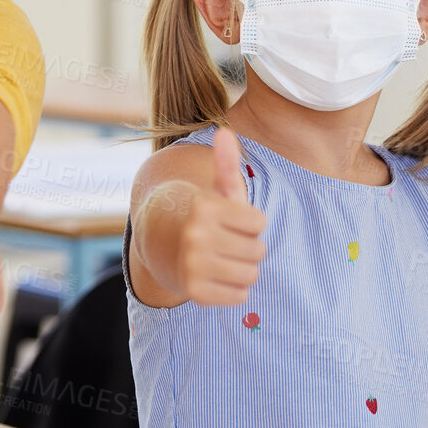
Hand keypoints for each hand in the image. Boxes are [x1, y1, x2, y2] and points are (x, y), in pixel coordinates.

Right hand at [174, 127, 266, 305]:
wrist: (168, 247)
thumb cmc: (206, 217)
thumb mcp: (217, 191)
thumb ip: (226, 163)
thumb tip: (226, 132)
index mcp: (204, 208)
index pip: (259, 223)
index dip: (250, 224)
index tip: (231, 222)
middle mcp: (195, 236)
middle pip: (258, 251)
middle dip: (249, 247)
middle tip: (227, 243)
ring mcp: (192, 266)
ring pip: (251, 275)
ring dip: (244, 269)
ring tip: (224, 259)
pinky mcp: (194, 293)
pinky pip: (240, 296)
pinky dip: (235, 289)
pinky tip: (219, 277)